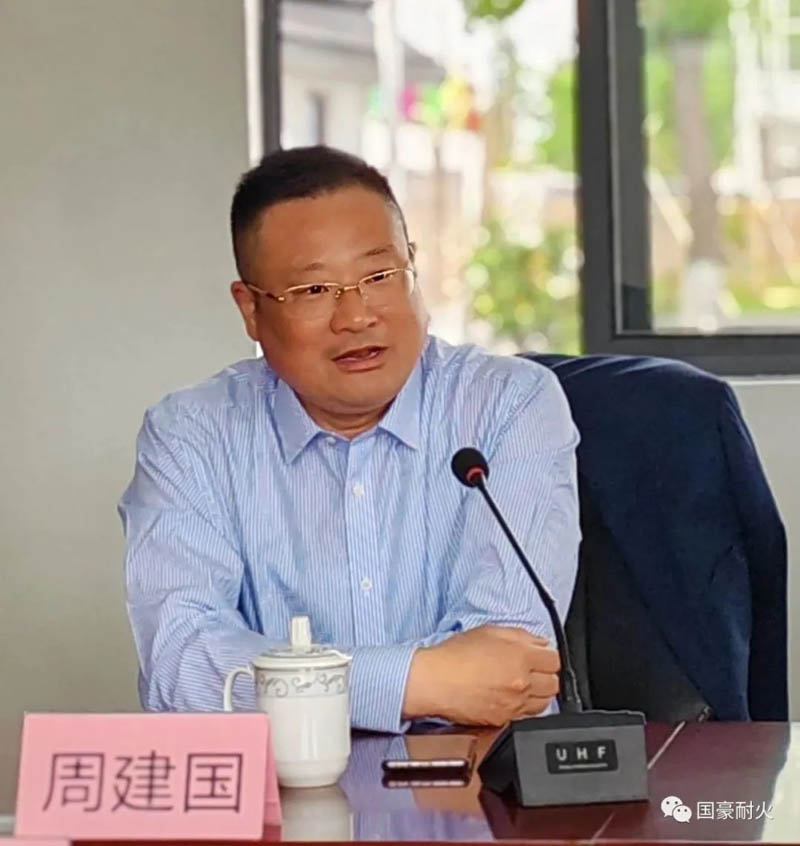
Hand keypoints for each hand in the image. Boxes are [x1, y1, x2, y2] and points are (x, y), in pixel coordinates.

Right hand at [403, 626, 559, 725]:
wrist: (434, 681)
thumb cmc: (455, 655)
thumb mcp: (489, 632)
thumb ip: (520, 636)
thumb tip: (539, 643)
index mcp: (521, 657)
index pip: (554, 660)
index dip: (546, 656)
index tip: (539, 656)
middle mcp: (522, 683)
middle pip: (553, 683)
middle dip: (545, 675)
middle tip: (531, 669)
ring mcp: (514, 705)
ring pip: (545, 703)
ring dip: (538, 693)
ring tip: (522, 685)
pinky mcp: (504, 721)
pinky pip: (527, 716)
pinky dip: (524, 708)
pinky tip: (511, 698)